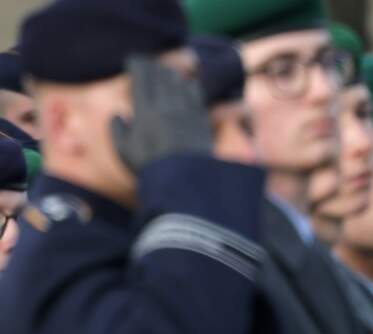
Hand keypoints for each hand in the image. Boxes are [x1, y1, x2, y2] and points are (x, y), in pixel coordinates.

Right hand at [110, 55, 212, 172]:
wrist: (183, 181)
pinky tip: (189, 84)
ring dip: (172, 74)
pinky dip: (191, 87)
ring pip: (180, 83)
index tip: (132, 60)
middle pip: (160, 77)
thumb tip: (118, 114)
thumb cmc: (149, 167)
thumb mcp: (124, 151)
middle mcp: (166, 106)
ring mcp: (187, 112)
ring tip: (167, 71)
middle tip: (148, 63)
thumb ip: (117, 130)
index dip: (137, 65)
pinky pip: (197, 97)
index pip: (141, 78)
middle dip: (153, 66)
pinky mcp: (202, 121)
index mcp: (145, 111)